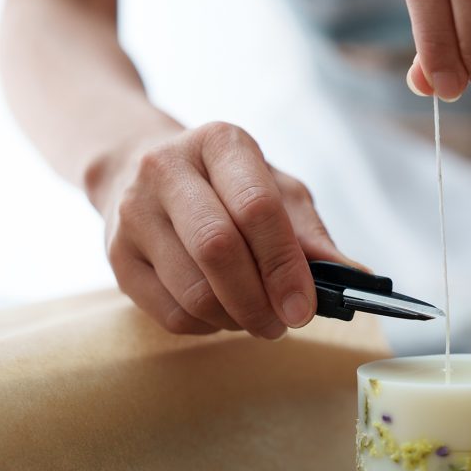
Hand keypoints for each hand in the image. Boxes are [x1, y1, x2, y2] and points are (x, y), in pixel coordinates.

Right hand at [97, 122, 358, 337]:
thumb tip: (355, 275)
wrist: (136, 169)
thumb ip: (310, 232)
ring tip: (257, 319)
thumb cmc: (225, 184)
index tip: (306, 307)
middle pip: (218, 249)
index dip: (285, 265)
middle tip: (283, 324)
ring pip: (192, 289)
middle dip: (259, 300)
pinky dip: (207, 327)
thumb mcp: (275, 189)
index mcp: (220, 143)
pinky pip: (169, 313)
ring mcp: (133, 212)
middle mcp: (167, 169)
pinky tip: (223, 315)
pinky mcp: (116, 255)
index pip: (256, 208)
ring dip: (236, 318)